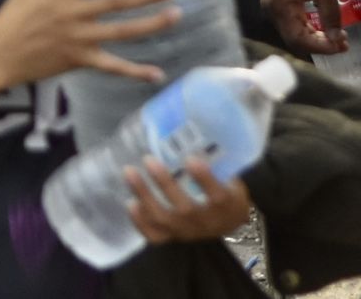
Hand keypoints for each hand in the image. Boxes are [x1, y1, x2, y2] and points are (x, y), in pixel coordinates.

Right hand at [0, 0, 174, 90]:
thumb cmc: (11, 18)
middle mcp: (74, 13)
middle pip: (116, 3)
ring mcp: (80, 38)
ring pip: (123, 32)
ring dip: (151, 24)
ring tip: (175, 15)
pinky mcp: (81, 60)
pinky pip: (113, 67)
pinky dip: (136, 71)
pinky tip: (157, 72)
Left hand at [124, 157, 253, 244]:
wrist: (229, 222)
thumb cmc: (226, 190)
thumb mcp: (231, 176)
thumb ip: (217, 159)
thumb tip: (193, 122)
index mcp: (227, 206)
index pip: (218, 197)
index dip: (204, 179)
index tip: (190, 158)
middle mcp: (207, 223)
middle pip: (185, 209)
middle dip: (164, 183)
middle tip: (149, 159)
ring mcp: (188, 232)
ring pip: (164, 219)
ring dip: (144, 195)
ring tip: (129, 172)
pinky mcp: (173, 237)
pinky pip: (154, 236)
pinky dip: (140, 222)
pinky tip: (130, 203)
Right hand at [260, 0, 346, 54]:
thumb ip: (330, 15)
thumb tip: (336, 40)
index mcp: (279, 5)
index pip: (298, 38)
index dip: (321, 46)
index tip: (343, 46)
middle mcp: (272, 8)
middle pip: (294, 37)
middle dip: (319, 43)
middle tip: (343, 43)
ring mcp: (274, 2)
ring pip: (294, 30)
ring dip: (314, 36)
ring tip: (337, 36)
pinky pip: (293, 19)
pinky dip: (309, 26)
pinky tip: (324, 25)